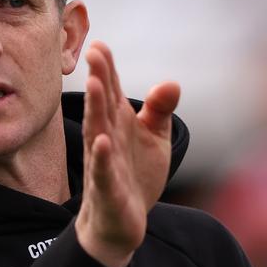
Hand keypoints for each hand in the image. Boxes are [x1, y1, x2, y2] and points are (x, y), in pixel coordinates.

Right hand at [75, 41, 179, 266]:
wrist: (121, 222)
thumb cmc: (134, 175)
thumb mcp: (154, 139)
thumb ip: (160, 110)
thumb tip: (172, 82)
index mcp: (118, 122)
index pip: (111, 91)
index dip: (106, 69)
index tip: (99, 45)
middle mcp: (108, 137)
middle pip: (102, 105)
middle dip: (98, 79)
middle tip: (93, 53)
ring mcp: (105, 162)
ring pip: (98, 132)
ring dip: (95, 109)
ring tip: (94, 84)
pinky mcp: (108, 188)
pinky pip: (103, 171)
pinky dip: (102, 157)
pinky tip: (102, 142)